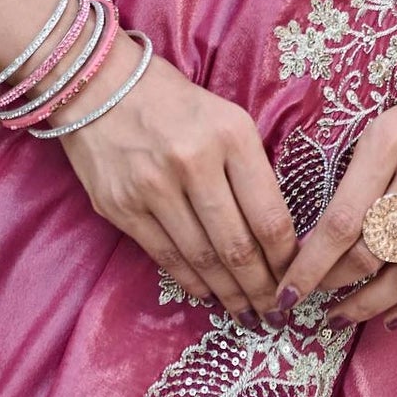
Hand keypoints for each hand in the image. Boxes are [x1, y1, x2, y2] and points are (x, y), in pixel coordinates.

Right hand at [61, 35, 297, 327]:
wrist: (99, 84)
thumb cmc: (175, 101)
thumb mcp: (227, 117)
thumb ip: (251, 168)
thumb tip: (276, 233)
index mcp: (230, 135)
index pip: (269, 215)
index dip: (288, 259)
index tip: (297, 277)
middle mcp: (193, 162)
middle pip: (238, 246)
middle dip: (262, 288)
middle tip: (277, 312)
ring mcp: (152, 187)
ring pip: (202, 259)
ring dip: (229, 294)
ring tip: (247, 312)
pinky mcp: (120, 206)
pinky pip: (165, 257)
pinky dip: (191, 282)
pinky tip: (208, 293)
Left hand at [277, 0, 396, 331]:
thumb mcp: (384, 123)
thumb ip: (357, 175)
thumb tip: (319, 237)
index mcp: (389, 143)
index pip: (340, 221)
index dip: (310, 266)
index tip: (286, 291)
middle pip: (371, 252)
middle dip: (334, 284)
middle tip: (312, 300)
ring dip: (370, 304)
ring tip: (344, 315)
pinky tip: (394, 316)